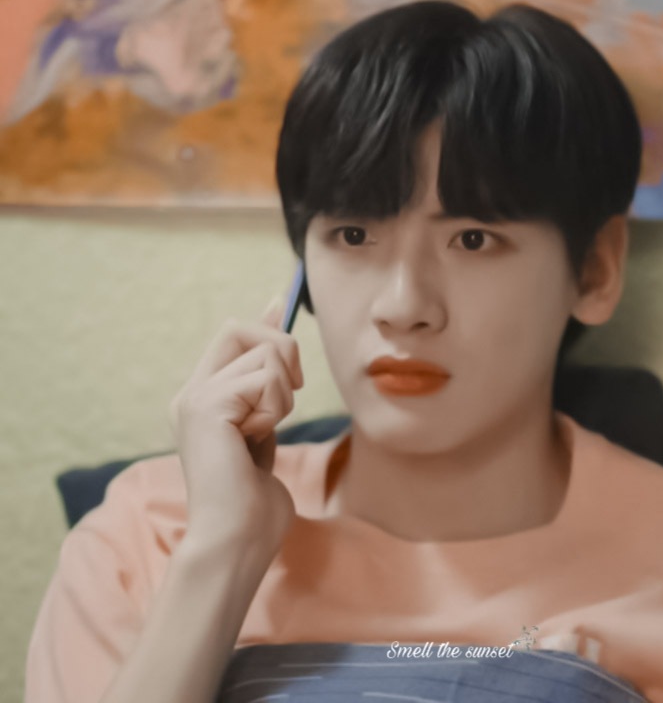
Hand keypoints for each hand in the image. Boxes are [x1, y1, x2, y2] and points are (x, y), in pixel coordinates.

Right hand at [168, 301, 303, 554]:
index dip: (262, 321)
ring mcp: (195, 397)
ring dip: (283, 393)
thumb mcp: (265, 438)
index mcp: (203, 401)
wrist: (236, 541)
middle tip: (289, 395)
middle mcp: (192, 393)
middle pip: (241, 328)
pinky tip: (257, 439)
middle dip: (281, 350)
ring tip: (265, 432)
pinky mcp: (207, 405)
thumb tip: (280, 358)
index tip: (283, 303)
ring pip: (265, 353)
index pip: (230, 338)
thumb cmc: (254, 505)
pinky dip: (277, 408)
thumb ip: (268, 397)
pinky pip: (266, 378)